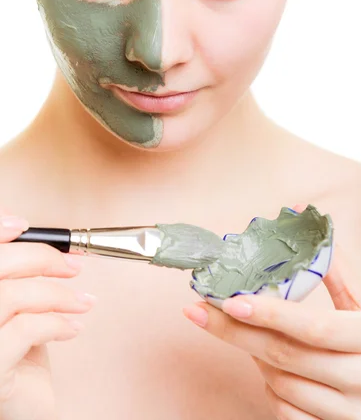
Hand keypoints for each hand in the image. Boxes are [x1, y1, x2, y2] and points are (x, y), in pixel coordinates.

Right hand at [0, 213, 95, 419]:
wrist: (25, 409)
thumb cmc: (19, 354)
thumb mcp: (18, 307)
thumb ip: (19, 275)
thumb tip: (43, 238)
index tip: (22, 225)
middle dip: (39, 258)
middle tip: (73, 267)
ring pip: (11, 297)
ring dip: (57, 295)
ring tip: (82, 304)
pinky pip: (23, 331)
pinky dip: (55, 324)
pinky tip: (72, 329)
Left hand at [183, 207, 360, 419]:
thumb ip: (336, 273)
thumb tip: (304, 220)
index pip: (313, 326)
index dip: (269, 313)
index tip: (230, 300)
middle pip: (285, 356)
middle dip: (236, 332)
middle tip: (200, 312)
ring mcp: (354, 416)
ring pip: (280, 385)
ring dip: (255, 358)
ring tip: (255, 336)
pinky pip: (285, 413)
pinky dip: (270, 389)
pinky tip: (273, 370)